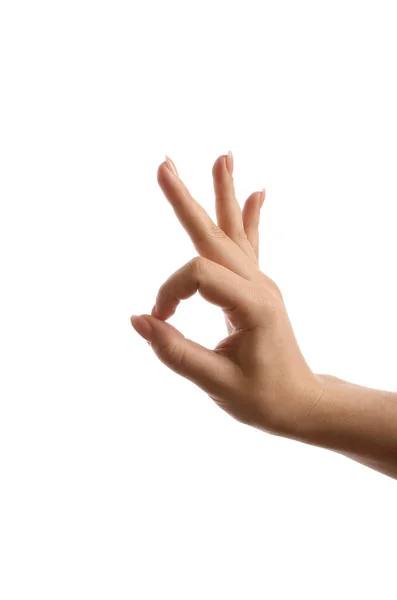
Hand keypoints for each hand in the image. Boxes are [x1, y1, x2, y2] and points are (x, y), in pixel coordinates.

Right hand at [130, 153, 324, 436]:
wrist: (302, 404)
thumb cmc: (264, 399)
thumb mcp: (217, 384)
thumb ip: (176, 352)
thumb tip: (138, 320)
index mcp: (253, 305)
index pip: (198, 276)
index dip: (170, 292)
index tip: (159, 320)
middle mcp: (259, 286)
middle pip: (214, 236)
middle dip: (186, 200)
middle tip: (164, 164)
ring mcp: (261, 284)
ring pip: (233, 233)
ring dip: (223, 195)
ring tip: (223, 157)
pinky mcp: (257, 289)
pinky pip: (248, 246)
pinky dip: (248, 218)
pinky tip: (256, 193)